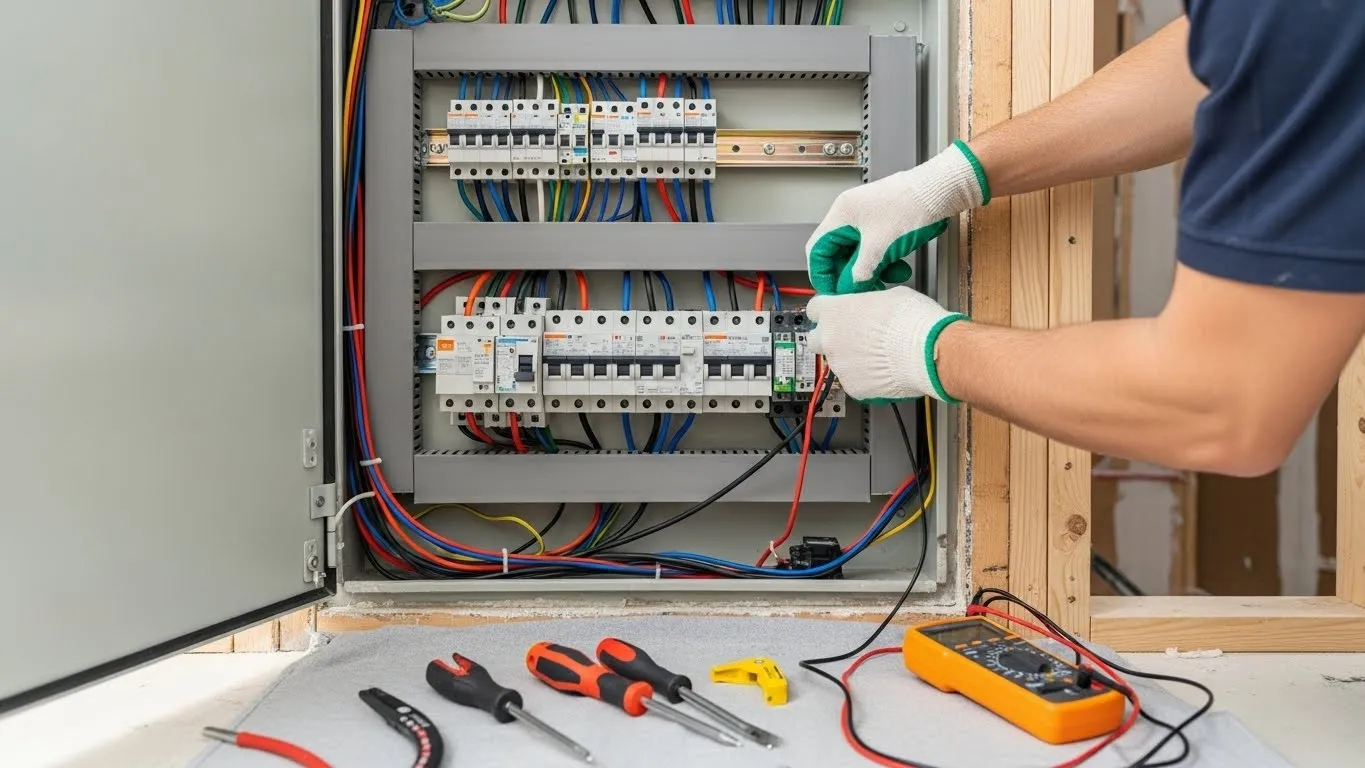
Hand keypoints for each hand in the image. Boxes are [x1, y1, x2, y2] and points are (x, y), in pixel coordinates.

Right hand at [806, 140, 988, 294]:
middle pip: (839, 254)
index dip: (822, 274)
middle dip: (851, 275)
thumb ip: (859, 273)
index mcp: (842, 214)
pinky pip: (877, 250)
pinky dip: (885, 263)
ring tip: (888, 280)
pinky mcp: (885, 224)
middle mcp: (851, 215)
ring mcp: (869, 219)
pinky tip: (901, 268)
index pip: (817, 249)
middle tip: (861, 291)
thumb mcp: (880, 247)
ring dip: (872, 271)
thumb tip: (848, 290)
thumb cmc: (912, 205)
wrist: (942, 190)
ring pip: (860, 254)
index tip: (832, 292)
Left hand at [806, 286, 967, 402]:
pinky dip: (865, 378)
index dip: (827, 311)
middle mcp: (830, 340)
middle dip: (829, 339)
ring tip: (879, 357)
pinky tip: (884, 371)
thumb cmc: (913, 321)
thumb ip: (870, 304)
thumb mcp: (891, 297)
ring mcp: (840, 366)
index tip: (835, 314)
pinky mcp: (853, 388)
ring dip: (852, 359)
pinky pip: (854, 382)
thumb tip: (873, 309)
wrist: (927, 352)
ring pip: (837, 363)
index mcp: (835, 312)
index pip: (815, 309)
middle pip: (815, 340)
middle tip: (850, 338)